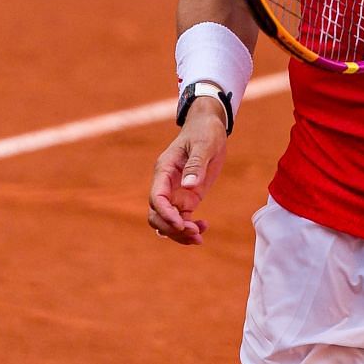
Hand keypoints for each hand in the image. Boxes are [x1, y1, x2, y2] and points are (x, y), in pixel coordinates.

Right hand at [148, 103, 228, 244]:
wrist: (208, 126)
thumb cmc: (205, 131)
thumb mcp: (204, 144)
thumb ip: (196, 164)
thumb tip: (189, 186)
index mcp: (164, 170)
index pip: (157, 198)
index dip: (166, 214)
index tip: (181, 224)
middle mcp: (165, 184)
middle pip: (156, 215)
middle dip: (171, 228)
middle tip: (194, 234)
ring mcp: (175, 192)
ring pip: (166, 221)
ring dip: (179, 233)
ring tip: (200, 237)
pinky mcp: (186, 198)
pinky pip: (181, 219)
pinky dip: (189, 228)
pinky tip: (204, 227)